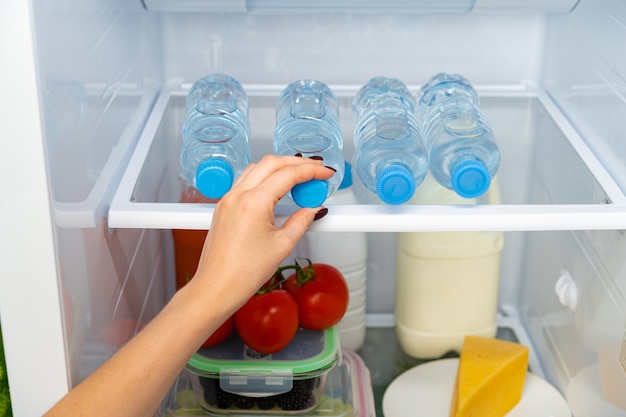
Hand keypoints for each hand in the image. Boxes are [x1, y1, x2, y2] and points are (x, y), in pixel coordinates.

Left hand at [189, 155, 333, 312]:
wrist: (215, 289)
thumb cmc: (242, 274)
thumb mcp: (282, 246)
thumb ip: (302, 221)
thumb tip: (313, 209)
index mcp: (253, 203)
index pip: (288, 174)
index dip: (311, 170)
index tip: (325, 173)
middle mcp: (237, 196)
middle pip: (271, 163)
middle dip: (296, 162)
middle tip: (315, 170)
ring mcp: (228, 199)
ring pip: (256, 168)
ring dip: (279, 168)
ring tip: (299, 179)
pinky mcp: (224, 207)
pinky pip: (246, 181)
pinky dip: (264, 178)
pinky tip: (277, 189)